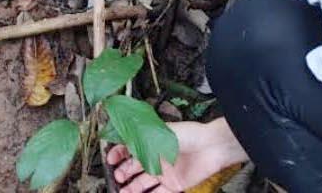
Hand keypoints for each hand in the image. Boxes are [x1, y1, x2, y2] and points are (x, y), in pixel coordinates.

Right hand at [106, 119, 246, 192]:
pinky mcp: (173, 186)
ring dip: (131, 188)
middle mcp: (155, 158)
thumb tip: (122, 140)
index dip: (118, 153)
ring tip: (121, 191)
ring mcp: (164, 173)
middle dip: (122, 172)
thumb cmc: (188, 135)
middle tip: (115, 177)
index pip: (130, 148)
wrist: (211, 148)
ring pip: (142, 183)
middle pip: (134, 168)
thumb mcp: (161, 134)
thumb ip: (142, 140)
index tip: (110, 158)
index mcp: (150, 143)